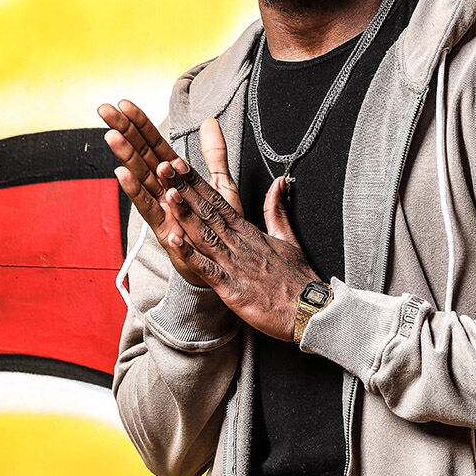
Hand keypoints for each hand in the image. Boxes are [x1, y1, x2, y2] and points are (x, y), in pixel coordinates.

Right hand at [99, 100, 242, 286]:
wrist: (220, 264)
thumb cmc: (217, 225)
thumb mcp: (220, 185)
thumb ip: (214, 154)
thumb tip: (210, 121)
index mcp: (176, 178)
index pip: (155, 145)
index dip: (141, 124)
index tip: (123, 103)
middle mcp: (163, 191)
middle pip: (141, 156)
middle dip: (124, 132)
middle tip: (104, 110)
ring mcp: (162, 210)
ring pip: (141, 179)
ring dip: (126, 157)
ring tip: (112, 137)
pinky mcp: (164, 230)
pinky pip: (149, 209)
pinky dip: (137, 193)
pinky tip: (123, 177)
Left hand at [158, 158, 319, 340]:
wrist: (309, 309)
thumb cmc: (298, 279)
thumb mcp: (288, 238)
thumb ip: (277, 210)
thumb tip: (279, 183)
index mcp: (250, 233)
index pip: (220, 202)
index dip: (198, 183)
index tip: (181, 166)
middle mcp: (240, 245)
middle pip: (209, 212)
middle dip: (186, 190)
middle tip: (166, 168)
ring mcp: (235, 265)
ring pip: (206, 235)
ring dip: (186, 215)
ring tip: (168, 194)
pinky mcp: (233, 288)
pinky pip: (208, 269)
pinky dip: (191, 256)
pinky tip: (175, 242)